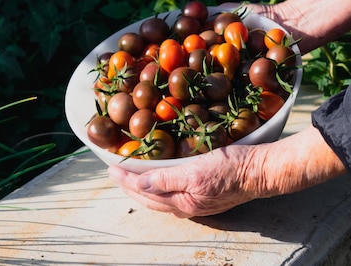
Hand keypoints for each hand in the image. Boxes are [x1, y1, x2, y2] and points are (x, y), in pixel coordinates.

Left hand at [108, 144, 259, 217]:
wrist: (261, 171)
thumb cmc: (231, 168)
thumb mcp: (197, 171)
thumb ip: (167, 179)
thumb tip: (140, 184)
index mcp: (183, 201)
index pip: (145, 191)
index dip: (126, 180)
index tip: (110, 167)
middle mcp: (187, 205)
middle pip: (150, 198)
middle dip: (129, 186)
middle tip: (114, 172)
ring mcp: (196, 202)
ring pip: (160, 197)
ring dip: (142, 187)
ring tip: (129, 177)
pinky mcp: (205, 194)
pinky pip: (173, 193)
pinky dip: (159, 186)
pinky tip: (159, 181)